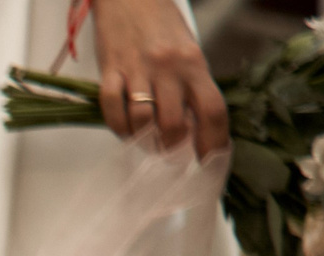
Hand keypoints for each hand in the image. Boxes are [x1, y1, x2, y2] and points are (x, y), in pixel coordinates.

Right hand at [90, 0, 229, 158]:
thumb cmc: (160, 25)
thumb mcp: (187, 51)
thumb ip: (191, 86)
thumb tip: (193, 128)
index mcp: (194, 63)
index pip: (212, 110)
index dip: (213, 142)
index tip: (209, 162)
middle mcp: (169, 67)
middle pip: (174, 125)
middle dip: (172, 149)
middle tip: (170, 156)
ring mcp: (138, 69)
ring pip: (141, 121)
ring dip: (142, 141)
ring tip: (145, 143)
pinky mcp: (110, 70)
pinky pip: (112, 108)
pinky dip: (117, 126)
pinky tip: (124, 129)